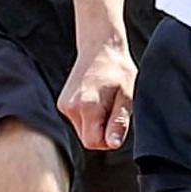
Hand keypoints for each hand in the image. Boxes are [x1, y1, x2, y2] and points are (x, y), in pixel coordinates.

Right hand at [61, 35, 135, 150]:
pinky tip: (96, 99)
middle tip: (113, 109)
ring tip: (105, 101)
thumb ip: (119, 122)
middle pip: (87, 139)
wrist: (100, 47)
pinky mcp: (62, 103)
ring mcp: (64, 105)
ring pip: (82, 131)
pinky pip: (78, 121)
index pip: (93, 142)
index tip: (117, 121)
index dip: (108, 139)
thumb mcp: (127, 96)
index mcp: (87, 106)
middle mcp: (71, 107)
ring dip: (95, 124)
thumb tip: (113, 144)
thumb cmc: (119, 70)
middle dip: (102, 132)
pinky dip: (88, 117)